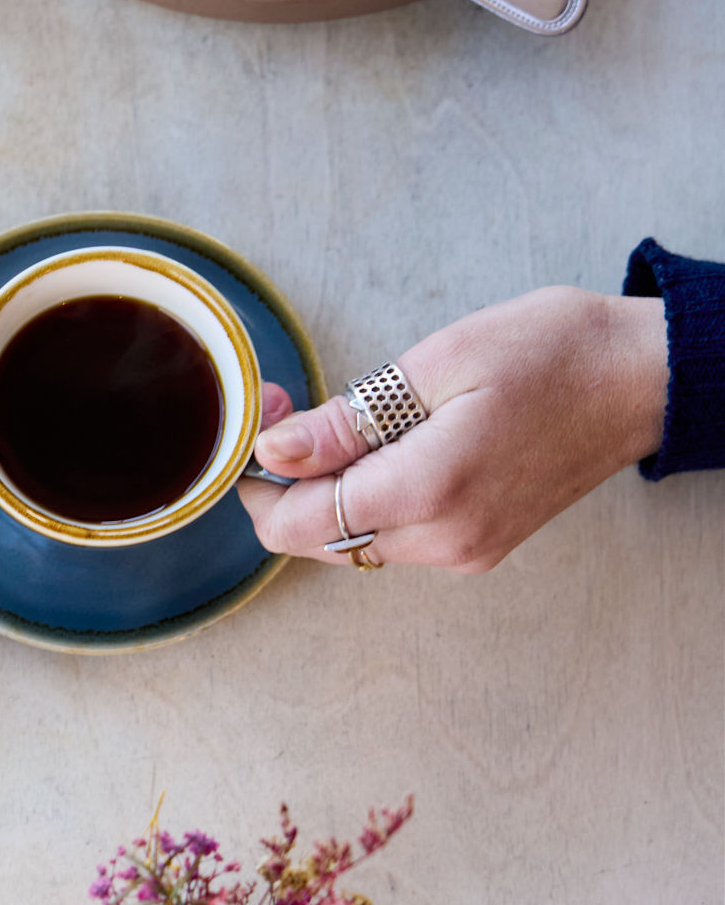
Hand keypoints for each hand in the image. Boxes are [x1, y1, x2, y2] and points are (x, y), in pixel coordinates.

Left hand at [234, 287, 668, 572]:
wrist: (646, 380)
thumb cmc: (556, 354)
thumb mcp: (437, 364)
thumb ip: (348, 421)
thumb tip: (274, 451)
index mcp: (429, 491)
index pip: (296, 525)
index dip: (259, 481)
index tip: (266, 420)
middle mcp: (444, 539)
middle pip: (315, 539)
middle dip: (287, 482)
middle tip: (297, 409)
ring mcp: (464, 551)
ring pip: (350, 541)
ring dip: (327, 491)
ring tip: (349, 421)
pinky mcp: (477, 547)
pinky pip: (392, 536)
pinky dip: (368, 499)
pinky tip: (386, 447)